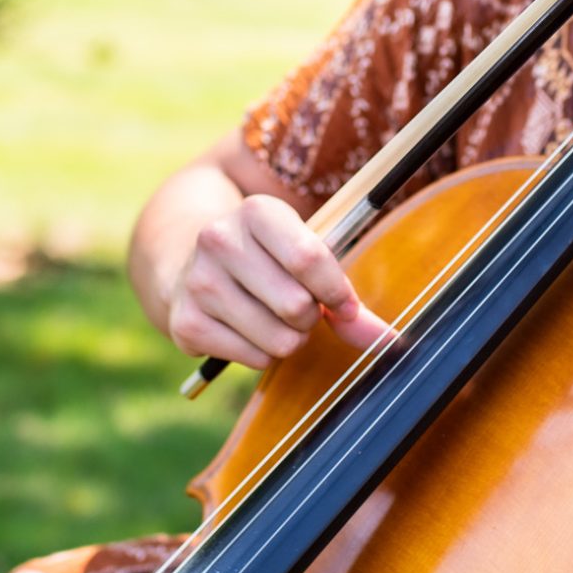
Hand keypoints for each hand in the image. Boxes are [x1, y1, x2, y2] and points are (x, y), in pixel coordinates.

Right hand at [163, 195, 393, 368]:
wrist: (187, 263)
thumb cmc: (264, 260)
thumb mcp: (301, 257)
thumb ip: (344, 297)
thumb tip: (386, 339)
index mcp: (257, 212)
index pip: (308, 258)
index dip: (336, 291)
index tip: (345, 305)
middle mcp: (219, 240)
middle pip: (296, 306)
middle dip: (309, 317)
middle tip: (297, 306)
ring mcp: (198, 282)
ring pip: (278, 340)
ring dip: (288, 339)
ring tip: (272, 318)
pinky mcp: (186, 322)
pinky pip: (254, 359)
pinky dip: (262, 354)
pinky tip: (247, 330)